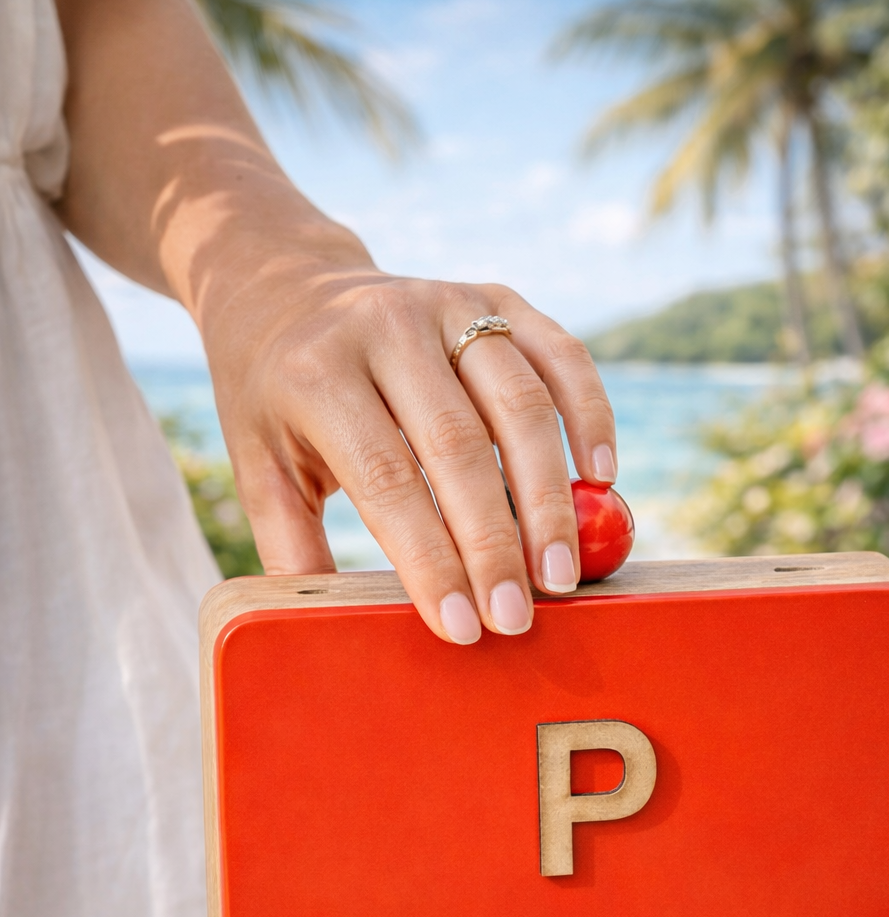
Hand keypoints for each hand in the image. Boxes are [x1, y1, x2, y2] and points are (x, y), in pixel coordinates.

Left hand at [199, 220, 618, 642]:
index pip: (386, 478)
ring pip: (519, 402)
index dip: (429, 558)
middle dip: (494, 543)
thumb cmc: (275, 400)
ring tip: (562, 574)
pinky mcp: (495, 296)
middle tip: (518, 617)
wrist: (285, 286)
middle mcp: (386, 327)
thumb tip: (334, 630)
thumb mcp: (259, 466)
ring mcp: (446, 303)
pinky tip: (602, 477)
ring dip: (549, 496)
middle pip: (458, 445)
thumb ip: (292, 546)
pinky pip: (560, 353)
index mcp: (319, 375)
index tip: (461, 628)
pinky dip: (590, 413)